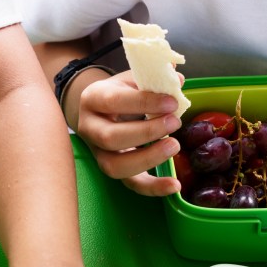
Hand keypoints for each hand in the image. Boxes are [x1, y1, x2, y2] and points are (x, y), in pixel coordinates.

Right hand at [75, 73, 182, 196]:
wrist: (102, 109)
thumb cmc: (121, 92)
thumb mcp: (132, 79)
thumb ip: (153, 78)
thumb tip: (177, 80)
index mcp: (92, 99)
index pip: (114, 102)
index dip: (144, 103)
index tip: (172, 102)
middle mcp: (89, 129)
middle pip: (110, 138)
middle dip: (146, 132)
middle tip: (175, 123)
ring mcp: (98, 153)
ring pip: (114, 166)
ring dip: (147, 158)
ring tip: (174, 146)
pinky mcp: (112, 169)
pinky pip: (129, 184)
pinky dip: (153, 188)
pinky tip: (174, 186)